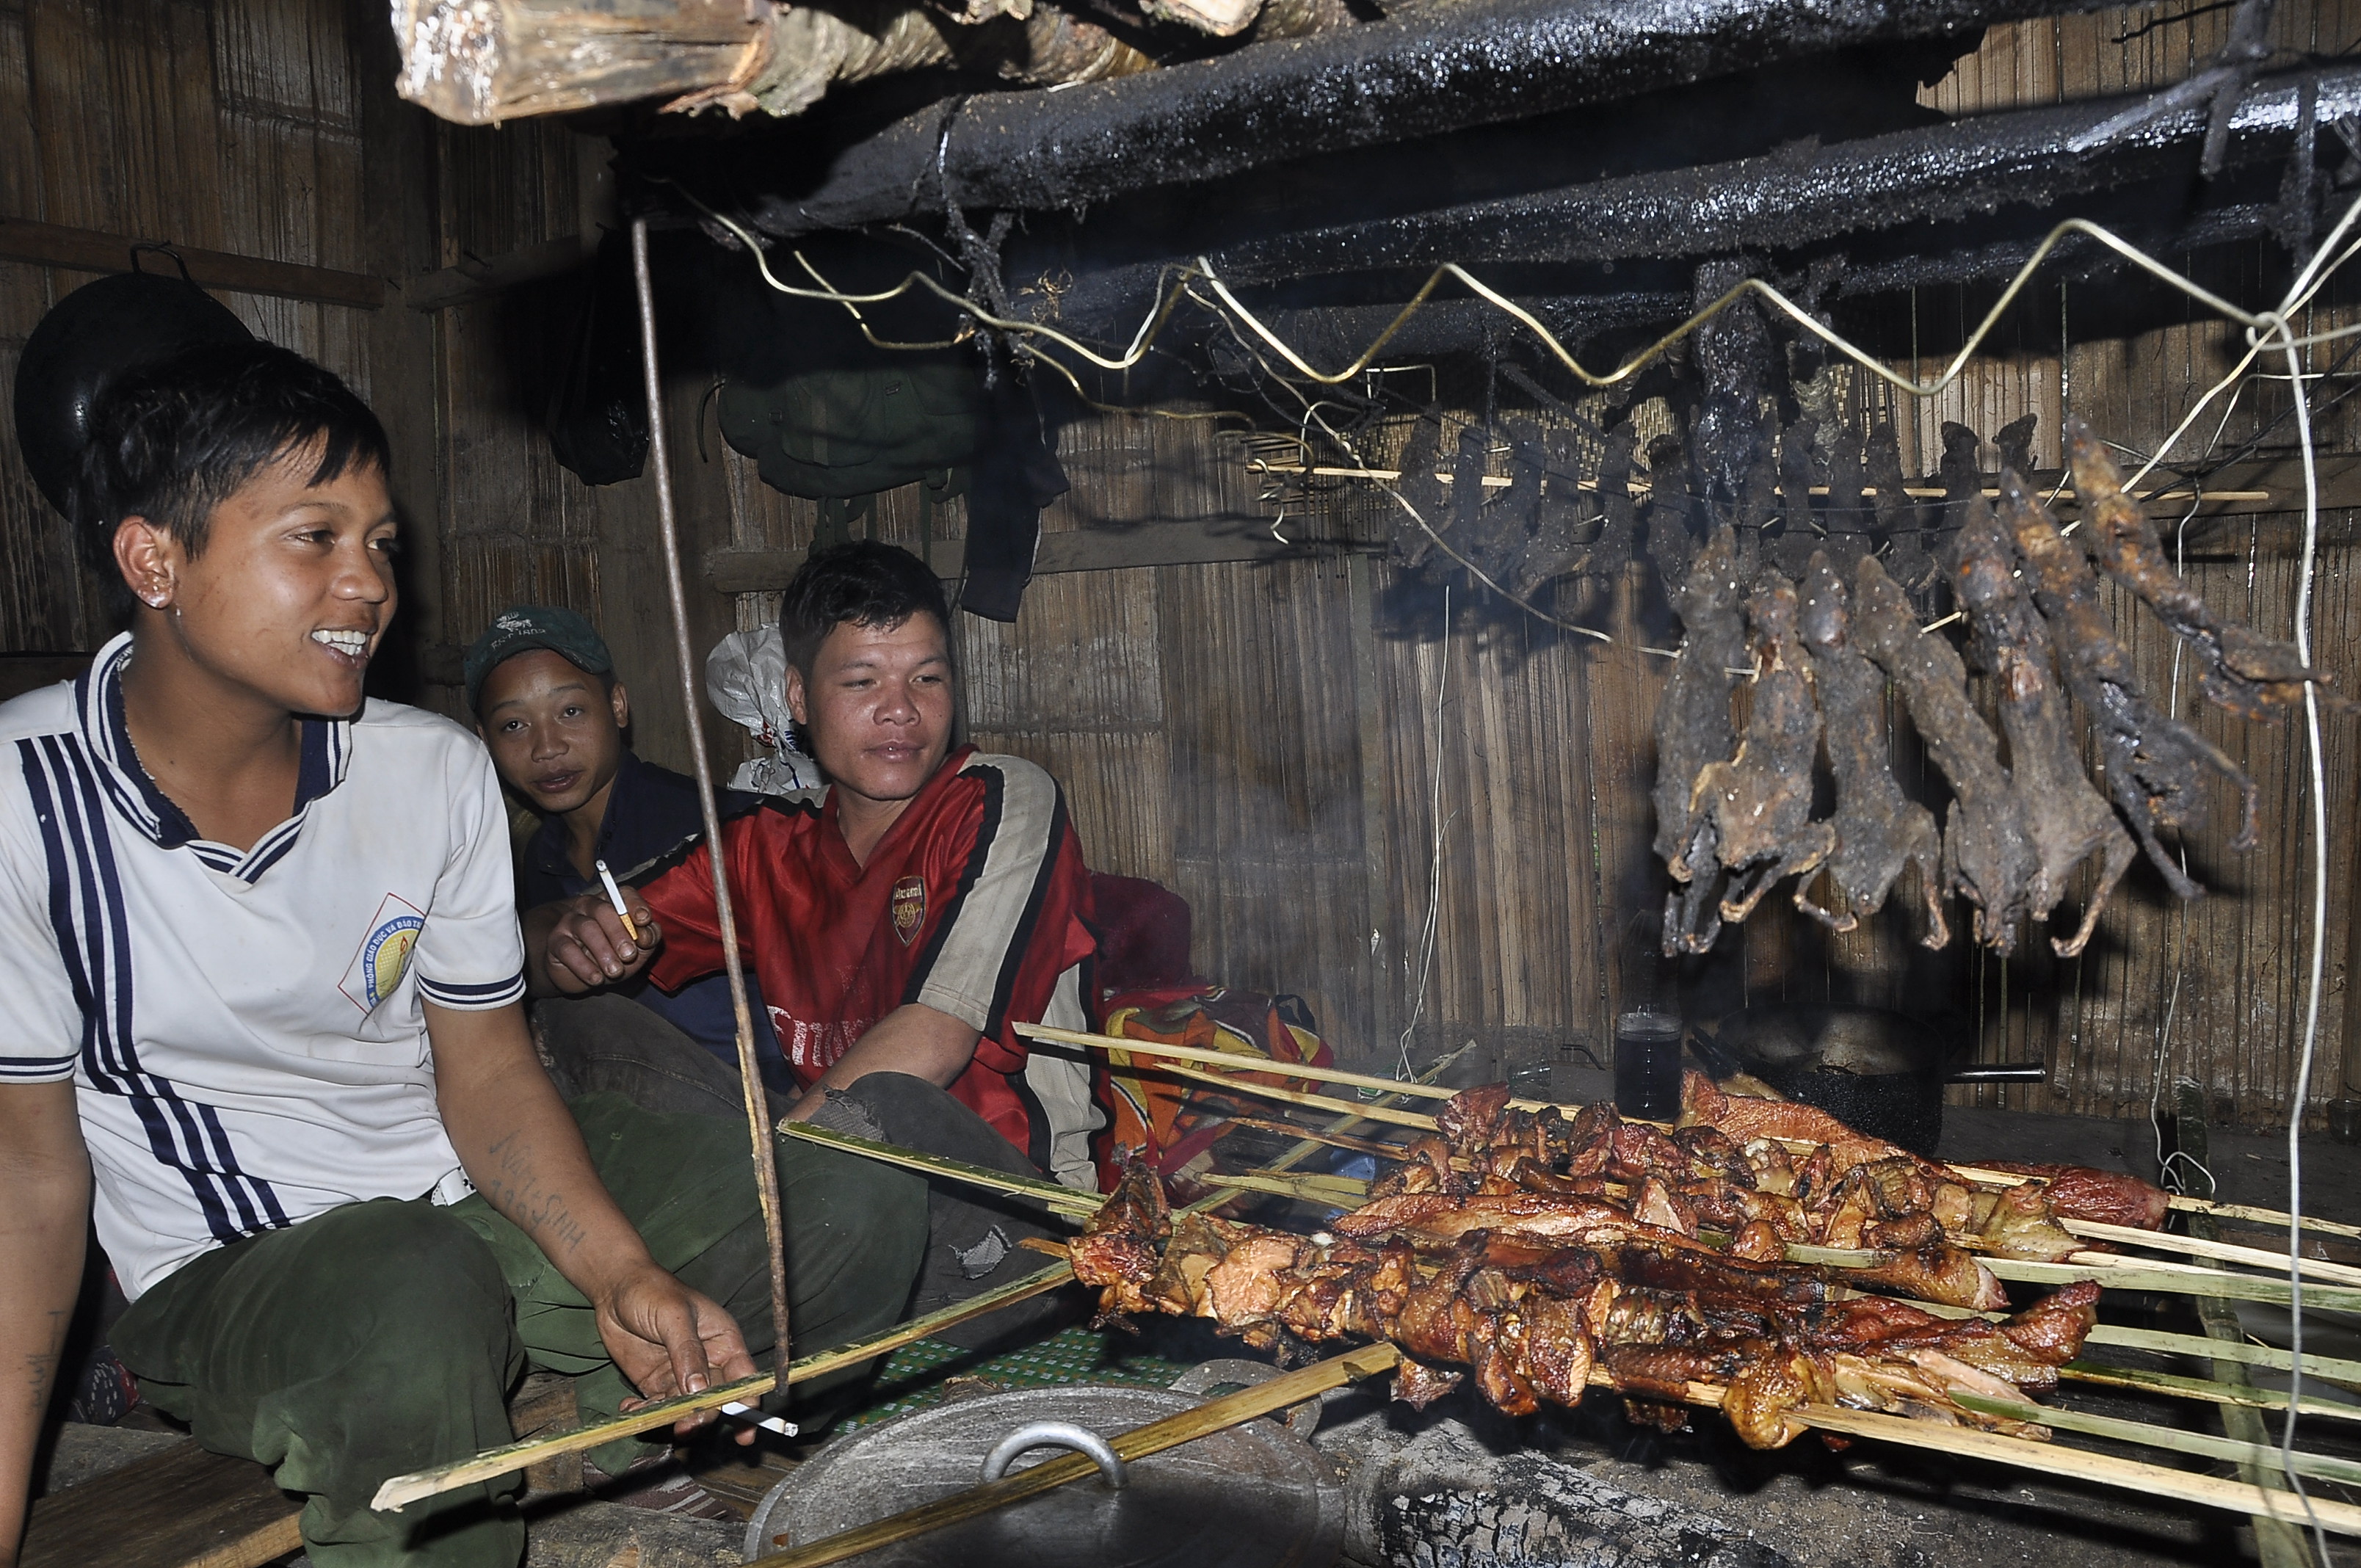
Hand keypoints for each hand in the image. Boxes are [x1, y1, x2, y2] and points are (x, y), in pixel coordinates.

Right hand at [542, 892, 660, 993]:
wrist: (581, 975)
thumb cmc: (613, 957)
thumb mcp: (638, 950)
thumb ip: (649, 939)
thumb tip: (647, 935)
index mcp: (613, 904)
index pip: (624, 894)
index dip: (635, 904)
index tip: (644, 920)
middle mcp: (590, 907)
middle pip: (604, 910)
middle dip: (619, 933)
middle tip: (629, 955)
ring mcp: (570, 922)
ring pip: (586, 928)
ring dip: (603, 951)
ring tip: (615, 971)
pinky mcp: (556, 941)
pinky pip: (568, 950)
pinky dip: (584, 966)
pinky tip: (597, 978)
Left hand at [594, 1262, 758, 1443]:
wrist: (614, 1289)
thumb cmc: (652, 1291)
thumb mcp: (674, 1316)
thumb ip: (687, 1352)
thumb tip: (700, 1390)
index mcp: (724, 1341)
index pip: (744, 1377)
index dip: (747, 1404)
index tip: (744, 1432)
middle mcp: (708, 1362)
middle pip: (715, 1399)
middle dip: (702, 1416)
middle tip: (684, 1425)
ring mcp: (681, 1376)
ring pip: (686, 1409)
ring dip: (669, 1418)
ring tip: (646, 1415)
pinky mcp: (656, 1384)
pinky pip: (658, 1408)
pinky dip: (646, 1415)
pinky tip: (630, 1408)